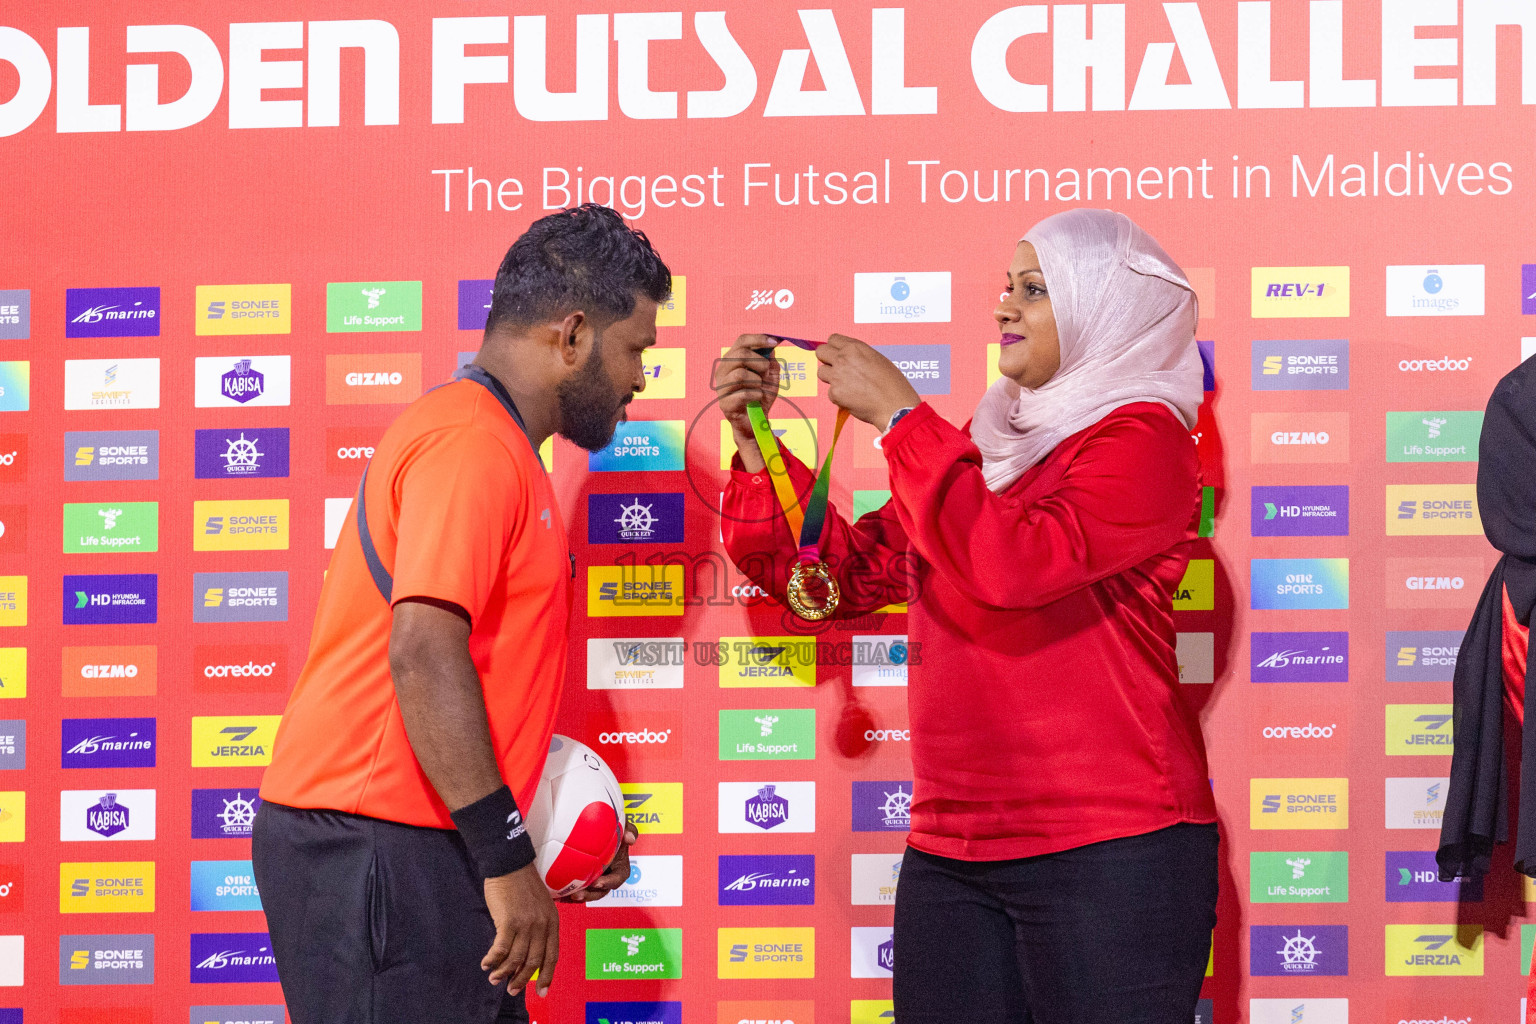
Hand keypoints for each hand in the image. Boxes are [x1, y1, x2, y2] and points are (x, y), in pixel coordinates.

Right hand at [481, 863, 559, 997]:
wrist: (509, 864)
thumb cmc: (522, 884)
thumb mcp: (540, 905)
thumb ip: (539, 926)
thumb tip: (528, 952)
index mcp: (552, 921)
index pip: (552, 955)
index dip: (547, 976)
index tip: (541, 992)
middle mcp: (542, 925)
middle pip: (534, 961)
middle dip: (522, 979)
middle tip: (512, 990)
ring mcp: (526, 924)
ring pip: (516, 958)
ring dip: (504, 972)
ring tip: (495, 979)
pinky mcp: (508, 921)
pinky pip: (501, 949)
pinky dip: (493, 960)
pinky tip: (486, 964)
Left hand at [559, 823, 638, 902]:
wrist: (594, 829)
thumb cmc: (612, 829)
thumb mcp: (623, 827)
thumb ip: (630, 830)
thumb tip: (630, 839)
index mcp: (619, 868)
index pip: (617, 879)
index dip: (608, 883)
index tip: (597, 883)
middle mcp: (607, 876)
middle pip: (600, 891)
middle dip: (590, 895)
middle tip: (577, 894)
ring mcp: (593, 879)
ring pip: (587, 893)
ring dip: (578, 896)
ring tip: (567, 896)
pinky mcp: (581, 880)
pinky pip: (575, 890)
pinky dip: (566, 894)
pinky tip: (556, 895)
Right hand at [716, 335, 782, 469]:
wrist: (757, 422)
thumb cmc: (761, 395)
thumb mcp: (770, 375)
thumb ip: (770, 359)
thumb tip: (771, 343)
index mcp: (732, 360)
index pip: (741, 341)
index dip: (758, 339)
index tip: (774, 342)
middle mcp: (723, 371)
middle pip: (740, 355)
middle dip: (760, 363)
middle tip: (766, 373)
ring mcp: (721, 387)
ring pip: (740, 374)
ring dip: (757, 380)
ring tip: (760, 388)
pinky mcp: (724, 403)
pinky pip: (743, 393)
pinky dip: (756, 395)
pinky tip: (758, 398)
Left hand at [815, 333, 920, 428]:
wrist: (894, 406)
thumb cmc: (892, 384)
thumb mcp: (877, 359)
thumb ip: (858, 355)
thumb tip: (847, 357)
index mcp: (855, 348)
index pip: (832, 339)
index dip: (835, 347)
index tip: (837, 354)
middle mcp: (843, 359)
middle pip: (821, 352)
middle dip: (826, 359)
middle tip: (836, 368)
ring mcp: (837, 376)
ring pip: (821, 372)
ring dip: (830, 378)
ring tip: (846, 385)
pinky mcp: (835, 393)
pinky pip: (830, 392)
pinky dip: (838, 396)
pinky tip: (852, 398)